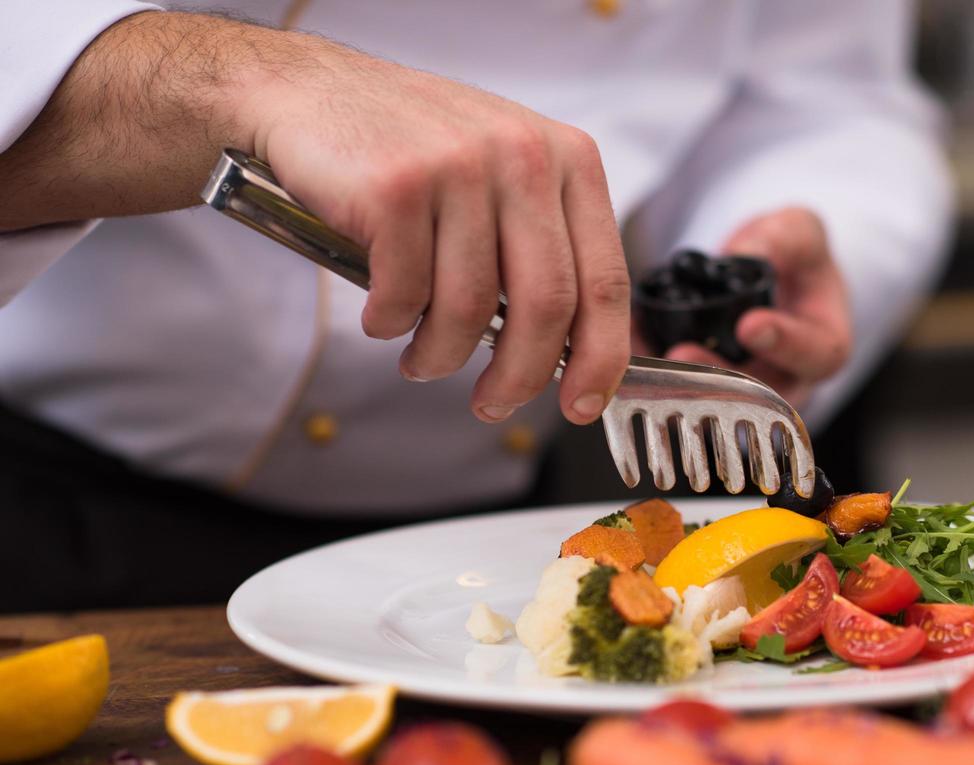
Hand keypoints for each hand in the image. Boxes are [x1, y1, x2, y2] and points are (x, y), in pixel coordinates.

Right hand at [242, 35, 628, 424]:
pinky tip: (382, 316)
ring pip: (470, 309)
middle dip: (520, 376)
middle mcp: (523, 156)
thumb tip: (571, 353)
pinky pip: (406, 294)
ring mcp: (460, 166)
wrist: (311, 93)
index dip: (600, 357)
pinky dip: (391, 324)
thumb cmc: (414, 151)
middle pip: (547, 306)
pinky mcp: (397, 186)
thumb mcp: (504, 178)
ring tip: (422, 360)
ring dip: (441, 356)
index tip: (582, 405)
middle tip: (493, 403)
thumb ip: (545, 248)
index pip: (605, 280)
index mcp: (568, 158)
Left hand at [665, 208, 850, 406]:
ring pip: (718, 399)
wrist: (772, 279)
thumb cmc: (795, 260)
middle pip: (759, 391)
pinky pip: (685, 389)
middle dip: (717, 373)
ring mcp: (750, 390)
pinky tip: (631, 349)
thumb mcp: (801, 231)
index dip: (784, 342)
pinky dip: (655, 371)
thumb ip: (786, 237)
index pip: (814, 352)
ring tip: (652, 357)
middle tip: (684, 352)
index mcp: (825, 344)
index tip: (749, 326)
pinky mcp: (713, 388)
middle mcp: (789, 377)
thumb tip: (748, 249)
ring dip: (681, 382)